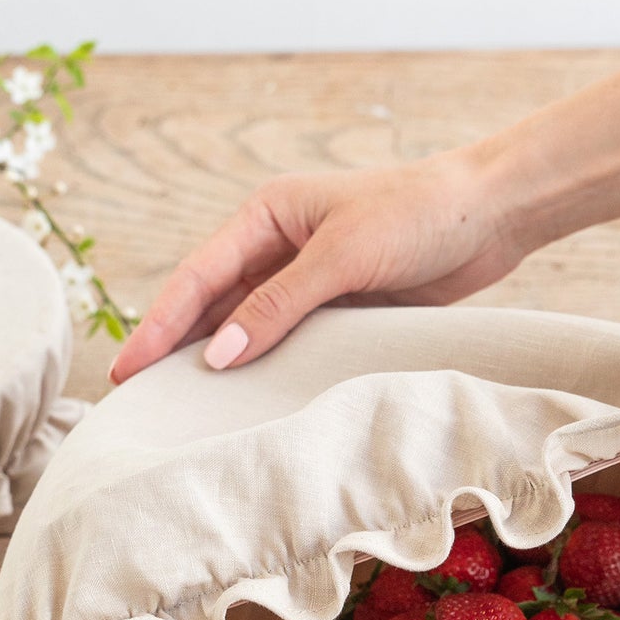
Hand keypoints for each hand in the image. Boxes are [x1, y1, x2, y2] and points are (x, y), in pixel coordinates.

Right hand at [110, 144, 526, 380]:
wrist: (492, 215)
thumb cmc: (417, 214)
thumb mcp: (341, 256)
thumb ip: (278, 306)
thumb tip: (218, 354)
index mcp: (267, 214)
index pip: (198, 275)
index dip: (159, 324)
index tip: (128, 369)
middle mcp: (280, 243)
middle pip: (213, 302)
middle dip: (174, 345)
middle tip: (136, 396)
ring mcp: (309, 276)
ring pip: (247, 324)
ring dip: (218, 360)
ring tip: (180, 405)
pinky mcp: (341, 305)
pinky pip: (289, 340)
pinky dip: (265, 365)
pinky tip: (246, 397)